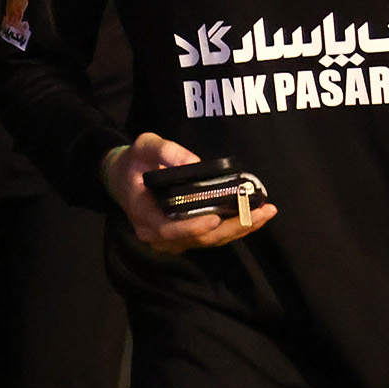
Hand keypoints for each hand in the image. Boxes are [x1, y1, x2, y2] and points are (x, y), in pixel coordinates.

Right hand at [103, 132, 275, 253]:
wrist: (122, 177)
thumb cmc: (134, 161)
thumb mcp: (144, 146)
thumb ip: (165, 151)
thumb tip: (194, 163)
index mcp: (145, 215)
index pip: (169, 230)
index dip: (192, 228)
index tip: (214, 218)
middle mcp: (159, 235)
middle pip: (199, 239)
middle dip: (232, 228)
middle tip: (259, 212)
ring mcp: (174, 239)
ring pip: (210, 241)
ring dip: (240, 228)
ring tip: (266, 212)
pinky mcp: (187, 236)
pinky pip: (212, 237)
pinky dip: (235, 227)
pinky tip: (256, 215)